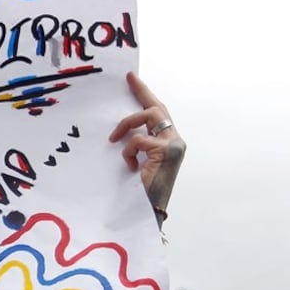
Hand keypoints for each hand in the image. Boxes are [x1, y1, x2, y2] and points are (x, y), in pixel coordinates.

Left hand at [109, 72, 185, 224]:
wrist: (150, 211)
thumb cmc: (141, 190)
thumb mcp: (139, 162)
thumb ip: (137, 144)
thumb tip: (119, 130)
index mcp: (169, 142)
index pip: (159, 112)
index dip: (145, 94)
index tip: (132, 78)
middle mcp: (176, 140)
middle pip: (157, 108)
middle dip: (141, 92)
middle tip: (128, 79)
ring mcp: (173, 144)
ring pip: (148, 116)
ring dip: (127, 126)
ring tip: (114, 142)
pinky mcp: (166, 151)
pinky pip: (137, 140)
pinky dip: (128, 151)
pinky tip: (129, 167)